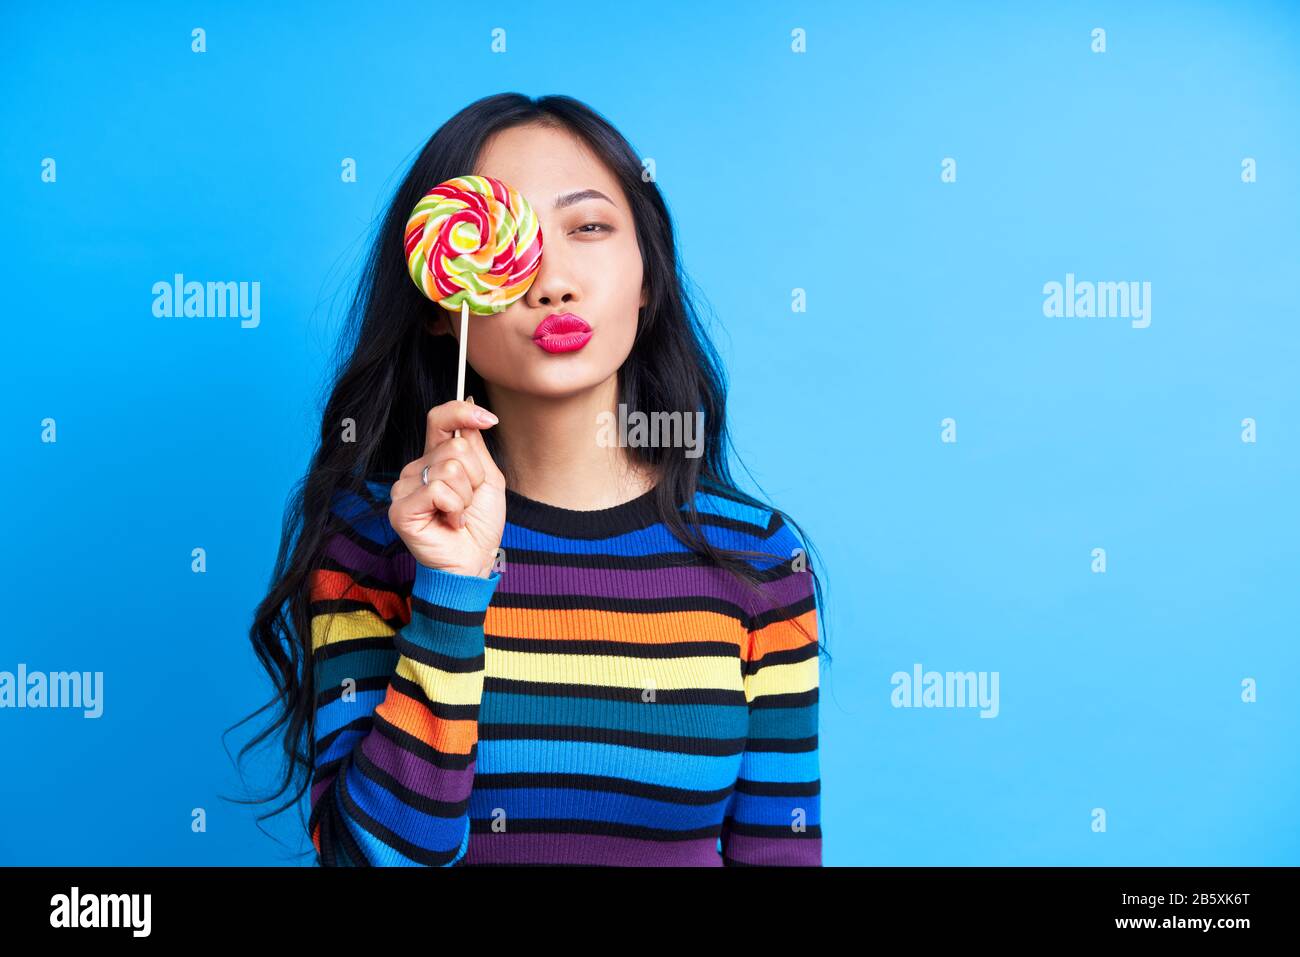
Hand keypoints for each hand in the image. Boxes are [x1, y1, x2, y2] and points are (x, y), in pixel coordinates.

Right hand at [388, 398, 506, 577]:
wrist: (474, 561)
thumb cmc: (479, 524)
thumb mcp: (487, 478)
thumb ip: (475, 446)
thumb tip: (468, 402)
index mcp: (434, 458)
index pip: (439, 419)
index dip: (463, 412)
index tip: (490, 418)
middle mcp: (415, 469)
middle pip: (455, 448)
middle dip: (475, 477)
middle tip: (468, 501)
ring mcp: (404, 488)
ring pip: (449, 469)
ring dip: (466, 496)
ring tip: (459, 514)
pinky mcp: (401, 508)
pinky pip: (438, 490)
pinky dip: (455, 508)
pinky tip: (451, 522)